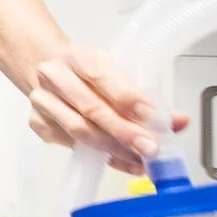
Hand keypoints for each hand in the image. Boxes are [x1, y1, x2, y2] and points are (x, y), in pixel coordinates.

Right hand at [26, 44, 189, 174]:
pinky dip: (101, 156)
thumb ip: (145, 95)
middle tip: (149, 146)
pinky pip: (72, 145)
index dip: (128, 97)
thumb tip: (177, 122)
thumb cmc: (88, 73)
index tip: (152, 115)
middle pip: (90, 108)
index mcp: (77, 55)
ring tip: (139, 158)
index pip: (101, 75)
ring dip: (113, 148)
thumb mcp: (117, 72)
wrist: (46, 69)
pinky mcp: (38, 123)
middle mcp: (54, 76)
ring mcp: (42, 101)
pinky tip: (122, 160)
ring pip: (78, 130)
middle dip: (123, 131)